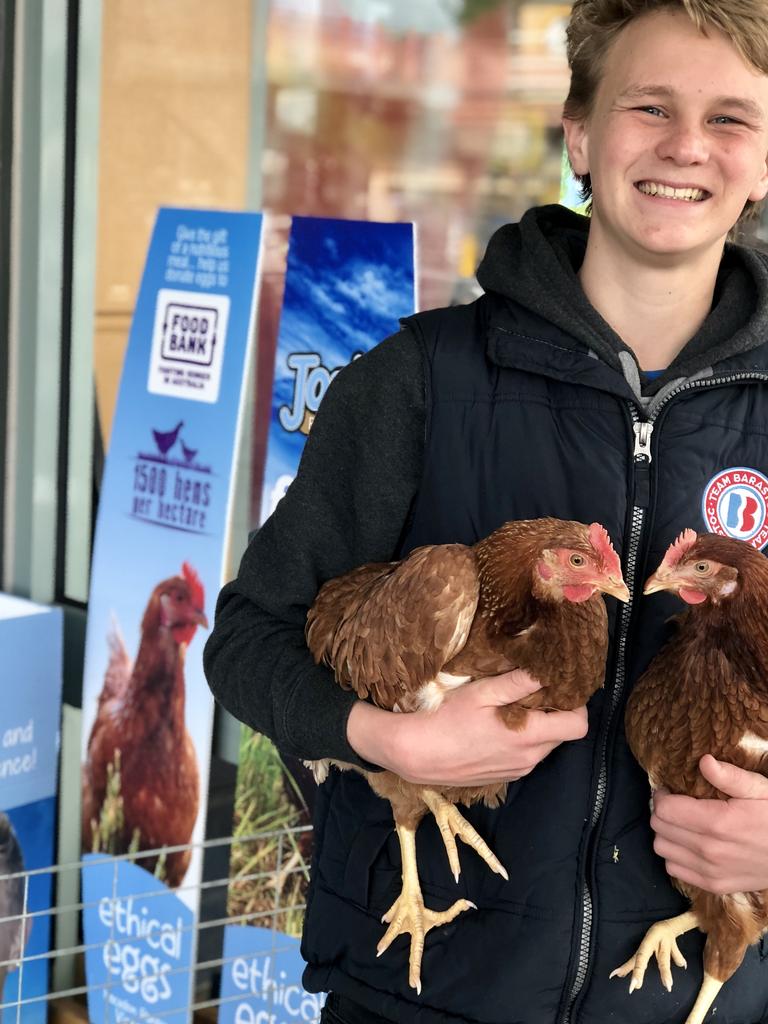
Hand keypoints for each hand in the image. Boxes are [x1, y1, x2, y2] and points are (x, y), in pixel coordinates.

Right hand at [346, 669, 587, 786]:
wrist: (417, 754)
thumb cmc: (448, 718)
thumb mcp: (482, 693)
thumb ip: (518, 682)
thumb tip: (548, 668)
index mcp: (530, 737)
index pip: (578, 725)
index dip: (575, 704)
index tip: (561, 686)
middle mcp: (529, 759)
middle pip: (562, 735)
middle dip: (555, 713)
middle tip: (535, 690)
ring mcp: (517, 770)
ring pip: (544, 746)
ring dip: (538, 727)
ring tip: (514, 706)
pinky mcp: (503, 776)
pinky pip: (526, 756)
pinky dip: (522, 741)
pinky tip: (498, 726)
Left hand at [651, 754, 767, 894]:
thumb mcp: (760, 790)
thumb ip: (730, 776)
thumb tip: (704, 761)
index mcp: (717, 822)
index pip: (664, 810)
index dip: (662, 796)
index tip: (671, 790)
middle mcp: (709, 850)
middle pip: (659, 828)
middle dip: (662, 812)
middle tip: (676, 804)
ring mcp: (710, 871)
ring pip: (662, 849)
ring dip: (667, 833)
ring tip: (682, 823)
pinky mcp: (714, 886)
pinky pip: (674, 869)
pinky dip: (675, 855)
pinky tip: (690, 844)